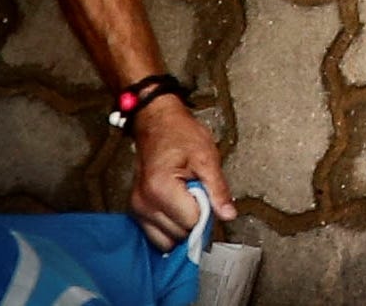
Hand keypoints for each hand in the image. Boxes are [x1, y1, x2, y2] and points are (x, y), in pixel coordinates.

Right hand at [130, 95, 235, 250]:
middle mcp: (144, 204)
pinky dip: (169, 227)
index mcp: (161, 189)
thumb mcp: (207, 157)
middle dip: (195, 219)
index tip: (208, 194)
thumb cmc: (180, 135)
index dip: (206, 211)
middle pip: (179, 234)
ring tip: (187, 199)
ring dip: (182, 226)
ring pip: (167, 241)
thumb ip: (218, 189)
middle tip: (198, 193)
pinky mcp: (136, 212)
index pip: (191, 221)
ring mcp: (137, 210)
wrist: (157, 124)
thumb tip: (229, 214)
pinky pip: (155, 235)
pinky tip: (177, 208)